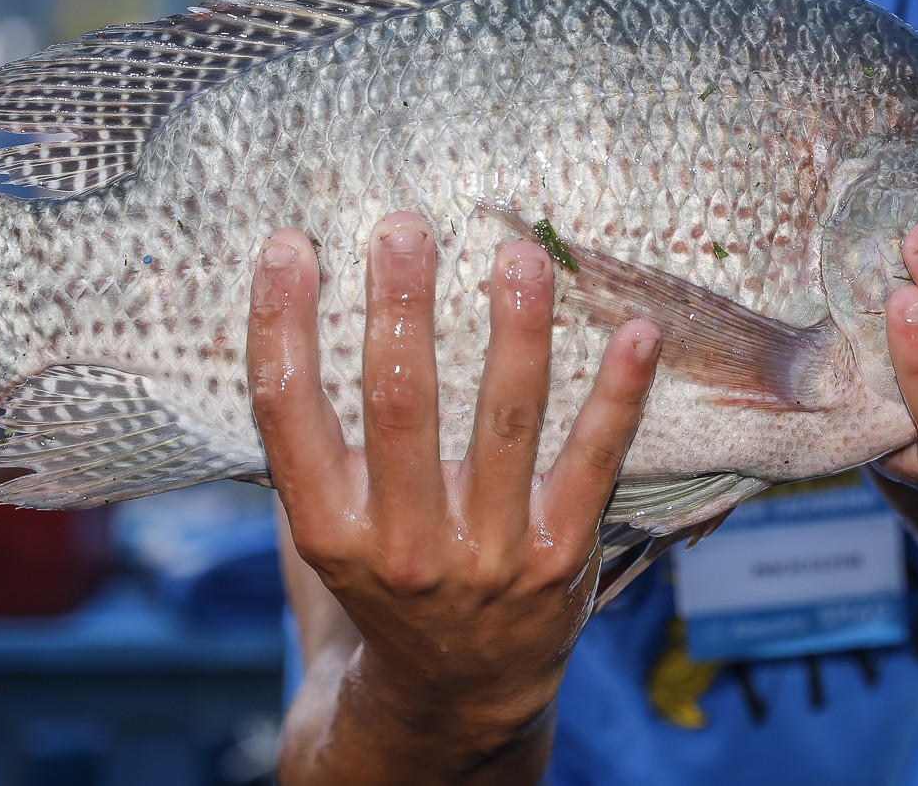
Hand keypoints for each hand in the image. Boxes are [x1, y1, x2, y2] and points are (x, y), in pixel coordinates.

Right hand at [248, 212, 660, 749]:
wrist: (456, 692)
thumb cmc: (387, 574)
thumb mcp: (326, 525)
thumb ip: (309, 440)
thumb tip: (288, 298)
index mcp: (329, 526)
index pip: (288, 411)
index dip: (281, 322)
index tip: (289, 244)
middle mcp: (403, 544)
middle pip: (398, 404)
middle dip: (399, 306)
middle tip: (405, 225)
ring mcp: (489, 552)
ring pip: (505, 419)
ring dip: (515, 328)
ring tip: (519, 256)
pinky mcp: (560, 553)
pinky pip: (594, 458)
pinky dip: (619, 393)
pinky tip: (636, 331)